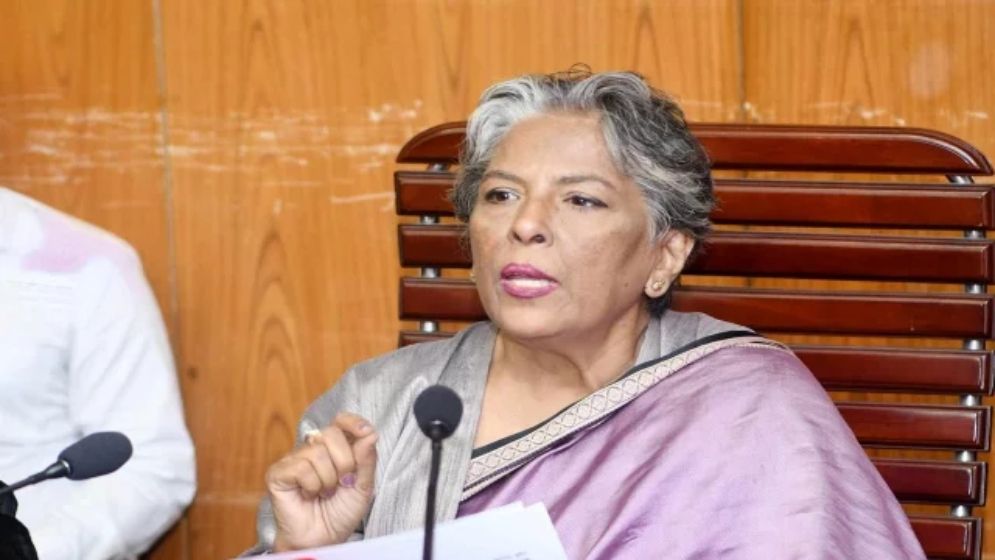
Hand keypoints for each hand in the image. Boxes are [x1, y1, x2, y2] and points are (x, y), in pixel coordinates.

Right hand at [265, 412, 378, 550]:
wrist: (323, 538)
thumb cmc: (340, 513)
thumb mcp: (363, 487)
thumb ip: (366, 460)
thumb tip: (370, 434)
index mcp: (335, 448)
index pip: (341, 421)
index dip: (352, 422)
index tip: (365, 431)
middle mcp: (313, 449)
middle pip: (331, 433)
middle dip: (344, 462)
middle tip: (342, 483)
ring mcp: (294, 459)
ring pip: (317, 452)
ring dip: (328, 479)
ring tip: (324, 493)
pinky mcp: (279, 473)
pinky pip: (301, 468)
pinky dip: (312, 486)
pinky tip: (309, 495)